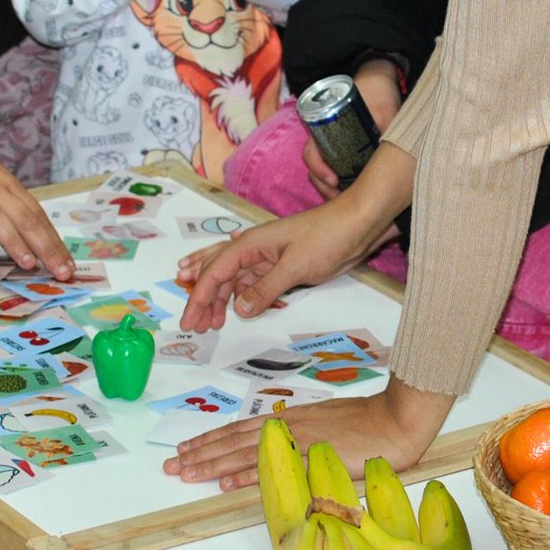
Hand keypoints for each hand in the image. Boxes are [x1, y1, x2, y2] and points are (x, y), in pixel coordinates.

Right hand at [0, 113, 74, 278]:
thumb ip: (12, 206)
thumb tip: (37, 237)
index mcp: (8, 186)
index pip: (37, 215)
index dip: (54, 241)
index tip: (68, 265)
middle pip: (23, 217)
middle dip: (44, 246)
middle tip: (59, 271)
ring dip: (12, 239)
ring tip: (27, 262)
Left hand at [163, 376, 455, 489]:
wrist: (396, 420)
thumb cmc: (368, 425)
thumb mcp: (327, 429)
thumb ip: (300, 442)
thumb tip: (276, 458)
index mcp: (290, 420)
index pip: (241, 430)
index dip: (212, 440)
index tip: (187, 450)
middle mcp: (288, 426)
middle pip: (235, 439)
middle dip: (201, 452)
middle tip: (172, 464)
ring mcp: (298, 440)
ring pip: (246, 451)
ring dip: (214, 463)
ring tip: (187, 472)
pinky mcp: (313, 455)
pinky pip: (275, 466)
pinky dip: (249, 474)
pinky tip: (228, 482)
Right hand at [178, 142, 415, 329]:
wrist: (358, 223)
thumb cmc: (327, 237)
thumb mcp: (295, 266)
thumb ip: (266, 289)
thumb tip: (239, 310)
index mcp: (251, 244)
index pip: (214, 272)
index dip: (199, 297)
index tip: (190, 321)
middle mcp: (254, 249)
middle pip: (217, 273)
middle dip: (202, 298)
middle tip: (194, 325)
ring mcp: (268, 257)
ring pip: (233, 278)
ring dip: (219, 298)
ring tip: (210, 321)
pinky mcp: (282, 265)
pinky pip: (252, 280)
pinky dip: (239, 293)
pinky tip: (233, 303)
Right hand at [305, 59, 404, 200]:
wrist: (379, 81)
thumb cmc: (377, 92)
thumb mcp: (383, 108)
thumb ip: (388, 127)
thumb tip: (396, 152)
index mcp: (325, 126)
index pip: (312, 153)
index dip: (319, 170)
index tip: (333, 181)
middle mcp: (326, 139)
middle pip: (316, 170)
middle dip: (325, 188)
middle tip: (342, 201)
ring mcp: (336, 148)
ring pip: (326, 174)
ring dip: (333, 191)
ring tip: (349, 204)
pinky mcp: (348, 154)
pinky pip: (339, 173)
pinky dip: (343, 186)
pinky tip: (357, 197)